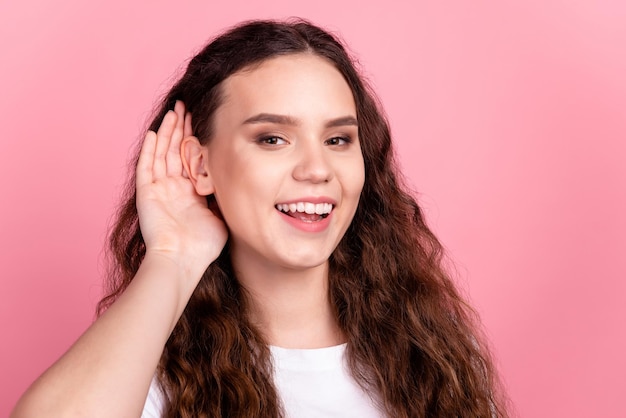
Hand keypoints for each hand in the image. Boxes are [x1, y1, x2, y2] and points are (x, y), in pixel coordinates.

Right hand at [135, 101, 226, 276]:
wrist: (183, 261)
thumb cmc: (203, 245)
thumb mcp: (220, 215)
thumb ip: (223, 196)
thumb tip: (237, 178)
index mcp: (189, 192)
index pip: (191, 158)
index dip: (195, 139)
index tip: (202, 120)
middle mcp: (173, 187)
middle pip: (175, 150)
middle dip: (181, 128)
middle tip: (186, 106)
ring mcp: (159, 189)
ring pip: (162, 153)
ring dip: (167, 132)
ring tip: (174, 111)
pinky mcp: (147, 194)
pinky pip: (146, 167)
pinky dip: (150, 150)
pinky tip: (156, 133)